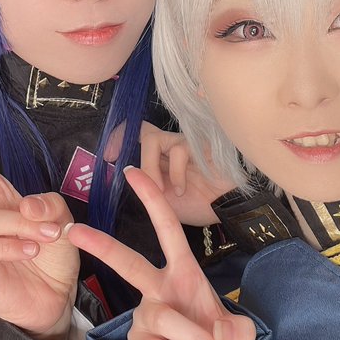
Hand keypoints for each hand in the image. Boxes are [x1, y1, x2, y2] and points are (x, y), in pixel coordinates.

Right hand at [68, 168, 255, 339]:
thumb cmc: (218, 333)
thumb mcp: (238, 329)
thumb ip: (238, 330)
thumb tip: (218, 335)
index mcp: (182, 270)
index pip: (166, 229)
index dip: (152, 199)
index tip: (133, 171)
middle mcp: (157, 288)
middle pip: (128, 263)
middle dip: (101, 245)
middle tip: (74, 230)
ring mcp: (146, 315)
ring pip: (163, 317)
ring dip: (194, 334)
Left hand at [107, 122, 234, 226]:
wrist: (231, 208)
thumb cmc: (200, 203)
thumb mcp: (163, 200)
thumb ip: (146, 186)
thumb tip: (125, 173)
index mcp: (163, 156)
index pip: (138, 132)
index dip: (120, 136)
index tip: (108, 154)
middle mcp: (172, 145)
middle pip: (143, 133)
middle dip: (138, 161)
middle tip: (141, 182)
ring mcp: (186, 142)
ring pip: (153, 139)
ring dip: (151, 168)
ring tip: (162, 191)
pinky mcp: (200, 143)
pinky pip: (177, 150)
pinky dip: (174, 173)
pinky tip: (182, 190)